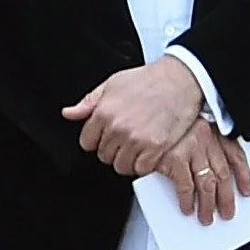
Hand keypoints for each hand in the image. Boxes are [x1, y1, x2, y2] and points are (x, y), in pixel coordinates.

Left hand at [63, 54, 211, 176]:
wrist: (180, 81)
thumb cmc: (148, 80)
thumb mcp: (112, 84)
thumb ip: (88, 102)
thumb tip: (69, 113)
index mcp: (103, 112)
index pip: (87, 143)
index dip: (97, 140)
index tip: (107, 136)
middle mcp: (117, 128)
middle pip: (104, 156)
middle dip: (114, 150)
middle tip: (126, 139)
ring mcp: (136, 140)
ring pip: (121, 166)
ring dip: (129, 160)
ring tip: (138, 146)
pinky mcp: (155, 148)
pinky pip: (141, 169)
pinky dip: (145, 163)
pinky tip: (150, 151)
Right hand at [158, 123, 249, 222]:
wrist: (146, 106)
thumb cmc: (166, 117)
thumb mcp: (191, 124)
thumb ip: (203, 144)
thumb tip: (212, 172)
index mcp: (213, 130)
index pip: (236, 156)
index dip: (243, 176)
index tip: (246, 191)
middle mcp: (206, 139)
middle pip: (223, 175)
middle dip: (226, 198)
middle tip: (226, 213)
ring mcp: (191, 148)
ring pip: (207, 184)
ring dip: (208, 204)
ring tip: (206, 217)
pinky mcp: (174, 158)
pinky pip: (185, 185)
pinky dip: (187, 200)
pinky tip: (187, 208)